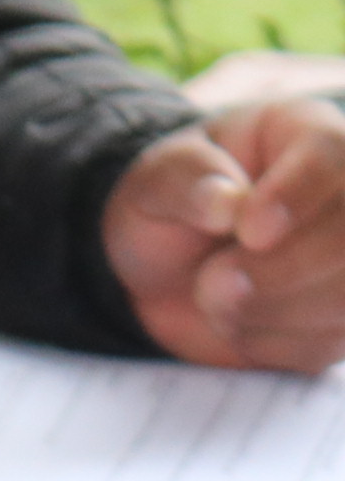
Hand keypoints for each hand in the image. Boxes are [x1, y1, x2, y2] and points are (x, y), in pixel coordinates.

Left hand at [105, 104, 344, 372]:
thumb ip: (184, 180)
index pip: (331, 157)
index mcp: (306, 135)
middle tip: (212, 281)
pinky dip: (269, 344)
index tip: (247, 230)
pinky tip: (236, 324)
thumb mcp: (154, 182)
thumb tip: (227, 203)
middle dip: (282, 268)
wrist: (164, 273)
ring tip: (213, 300)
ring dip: (272, 310)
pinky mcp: (340, 318)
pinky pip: (326, 344)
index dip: (296, 196)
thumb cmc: (165, 210)